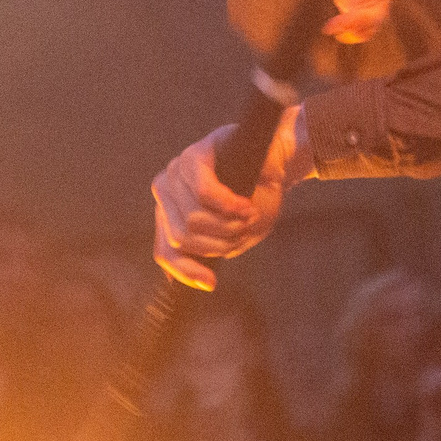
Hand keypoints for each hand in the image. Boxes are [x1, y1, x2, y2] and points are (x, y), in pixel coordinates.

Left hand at [151, 105, 310, 290]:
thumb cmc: (253, 198)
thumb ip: (213, 252)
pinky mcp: (193, 157)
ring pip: (192, 220)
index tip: (212, 283)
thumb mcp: (232, 235)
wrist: (275, 161)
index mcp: (168, 213)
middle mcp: (164, 191)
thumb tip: (202, 282)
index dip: (185, 271)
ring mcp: (175, 172)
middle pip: (181, 237)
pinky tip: (246, 206)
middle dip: (218, 242)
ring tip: (248, 215)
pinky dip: (229, 206)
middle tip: (243, 230)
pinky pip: (205, 194)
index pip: (164, 251)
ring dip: (228, 225)